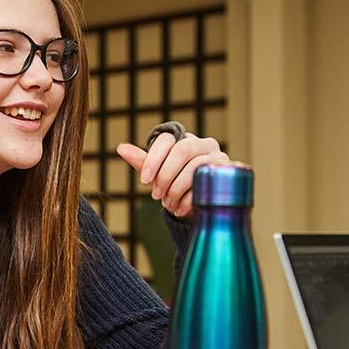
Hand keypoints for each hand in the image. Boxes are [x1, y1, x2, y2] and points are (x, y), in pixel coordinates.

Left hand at [116, 131, 230, 218]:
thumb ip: (142, 162)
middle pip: (182, 150)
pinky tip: (181, 207)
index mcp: (183, 139)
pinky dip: (189, 198)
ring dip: (176, 188)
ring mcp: (218, 157)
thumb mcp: (157, 175)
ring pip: (194, 166)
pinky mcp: (228, 173)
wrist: (198, 208)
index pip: (166, 139)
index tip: (145, 181)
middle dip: (166, 174)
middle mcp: (204, 144)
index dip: (153, 159)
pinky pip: (207, 182)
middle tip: (157, 195)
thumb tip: (121, 148)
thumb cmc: (175, 187)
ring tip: (169, 204)